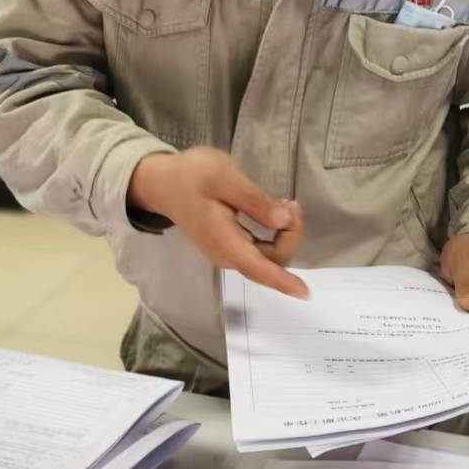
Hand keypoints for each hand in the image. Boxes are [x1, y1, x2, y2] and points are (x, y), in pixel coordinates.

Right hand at [129, 149, 307, 297]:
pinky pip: (261, 249)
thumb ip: (254, 200)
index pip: (259, 268)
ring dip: (285, 235)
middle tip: (291, 203)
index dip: (283, 281)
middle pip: (271, 261)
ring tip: (287, 204)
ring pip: (268, 256)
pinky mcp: (231, 245)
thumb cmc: (190, 177)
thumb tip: (283, 219)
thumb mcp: (223, 177)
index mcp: (224, 241)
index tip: (305, 292)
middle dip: (291, 236)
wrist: (163, 183)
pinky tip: (276, 211)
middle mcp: (228, 254)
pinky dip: (276, 234)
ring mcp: (229, 252)